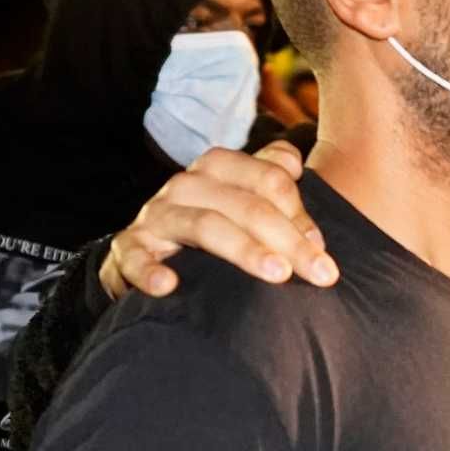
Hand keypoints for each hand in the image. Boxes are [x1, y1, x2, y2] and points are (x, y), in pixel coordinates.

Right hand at [99, 142, 339, 301]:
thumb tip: (295, 164)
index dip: (301, 214)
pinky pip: (135, 256)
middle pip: (246, 205)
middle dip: (289, 239)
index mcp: (218, 168)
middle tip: (321, 273)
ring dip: (244, 250)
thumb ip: (272, 179)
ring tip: (278, 274)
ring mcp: (156, 216)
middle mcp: (187, 185)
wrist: (146, 254)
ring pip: (205, 225)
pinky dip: (150, 270)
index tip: (322, 250)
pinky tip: (169, 286)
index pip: (269, 179)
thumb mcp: (241, 200)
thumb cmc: (209, 229)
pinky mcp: (127, 249)